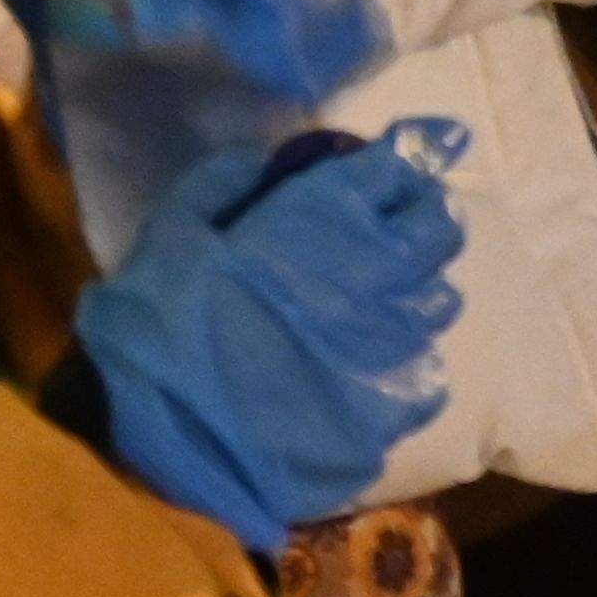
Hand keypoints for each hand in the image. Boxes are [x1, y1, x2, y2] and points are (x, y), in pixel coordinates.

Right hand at [72, 131, 465, 552]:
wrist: (157, 435)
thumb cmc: (159, 321)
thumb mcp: (174, 227)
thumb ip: (227, 181)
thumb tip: (264, 162)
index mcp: (329, 218)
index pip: (398, 167)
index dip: (401, 163)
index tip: (397, 167)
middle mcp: (381, 273)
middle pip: (439, 231)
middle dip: (422, 222)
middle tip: (392, 235)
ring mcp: (396, 346)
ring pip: (437, 304)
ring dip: (410, 298)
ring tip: (371, 313)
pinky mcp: (394, 413)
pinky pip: (424, 378)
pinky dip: (400, 371)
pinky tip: (362, 380)